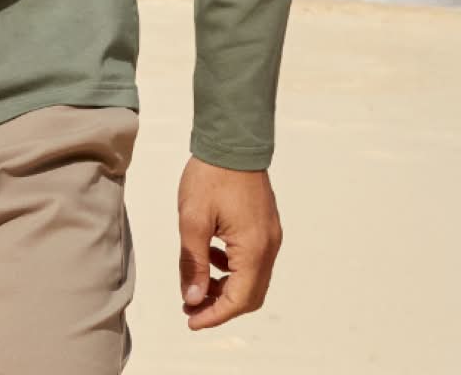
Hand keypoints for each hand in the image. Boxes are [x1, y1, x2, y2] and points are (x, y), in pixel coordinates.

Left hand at [176, 158, 281, 329]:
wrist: (232, 141)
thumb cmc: (210, 177)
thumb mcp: (192, 223)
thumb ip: (194, 264)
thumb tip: (194, 298)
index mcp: (252, 248)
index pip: (239, 299)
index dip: (214, 316)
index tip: (190, 319)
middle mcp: (268, 246)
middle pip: (250, 295)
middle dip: (220, 305)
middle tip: (191, 305)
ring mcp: (270, 235)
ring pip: (252, 279)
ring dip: (226, 287)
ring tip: (196, 282)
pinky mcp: (266, 226)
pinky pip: (253, 260)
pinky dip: (232, 269)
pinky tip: (210, 256)